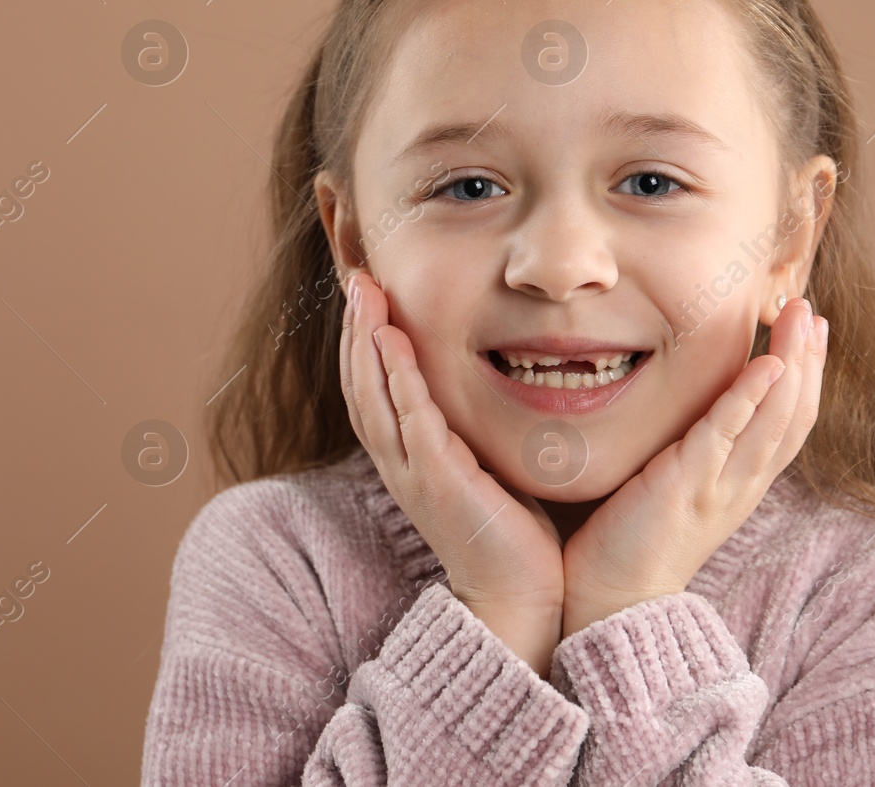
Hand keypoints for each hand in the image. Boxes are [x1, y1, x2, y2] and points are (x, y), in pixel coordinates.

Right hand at [340, 270, 565, 676]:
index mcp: (408, 457)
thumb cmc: (510, 533)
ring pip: (372, 395)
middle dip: (355, 327)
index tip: (367, 293)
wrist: (519, 598)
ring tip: (364, 292)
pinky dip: (397, 376)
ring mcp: (413, 472)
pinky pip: (409, 419)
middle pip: (359, 383)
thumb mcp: (485, 465)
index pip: (372, 387)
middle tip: (356, 277)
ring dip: (365, 340)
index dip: (363, 340)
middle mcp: (399, 462)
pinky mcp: (437, 480)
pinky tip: (392, 340)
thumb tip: (493, 381)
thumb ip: (474, 427)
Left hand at [559, 297, 828, 638]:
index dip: (805, 376)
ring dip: (793, 364)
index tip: (810, 330)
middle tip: (810, 309)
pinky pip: (729, 435)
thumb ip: (688, 453)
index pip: (787, 423)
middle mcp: (741, 485)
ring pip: (775, 419)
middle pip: (793, 415)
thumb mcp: (671, 487)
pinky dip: (752, 397)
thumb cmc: (629, 543)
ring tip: (800, 316)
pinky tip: (767, 364)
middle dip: (808, 359)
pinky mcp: (688, 487)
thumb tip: (682, 413)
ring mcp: (720, 486)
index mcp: (739, 484)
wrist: (612, 602)